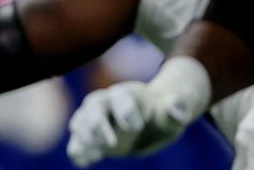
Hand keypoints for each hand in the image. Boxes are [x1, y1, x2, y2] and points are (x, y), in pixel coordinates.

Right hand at [66, 81, 189, 166]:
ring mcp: (95, 118)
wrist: (149, 120)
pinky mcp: (92, 136)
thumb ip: (176, 109)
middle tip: (110, 143)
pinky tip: (81, 161)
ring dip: (84, 136)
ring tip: (93, 153)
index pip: (122, 98)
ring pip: (81, 121)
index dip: (126, 111)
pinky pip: (79, 140)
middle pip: (94, 107)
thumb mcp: (174, 112)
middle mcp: (105, 102)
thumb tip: (176, 108)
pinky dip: (78, 149)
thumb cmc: (163, 113)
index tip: (136, 127)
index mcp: (127, 93)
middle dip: (98, 124)